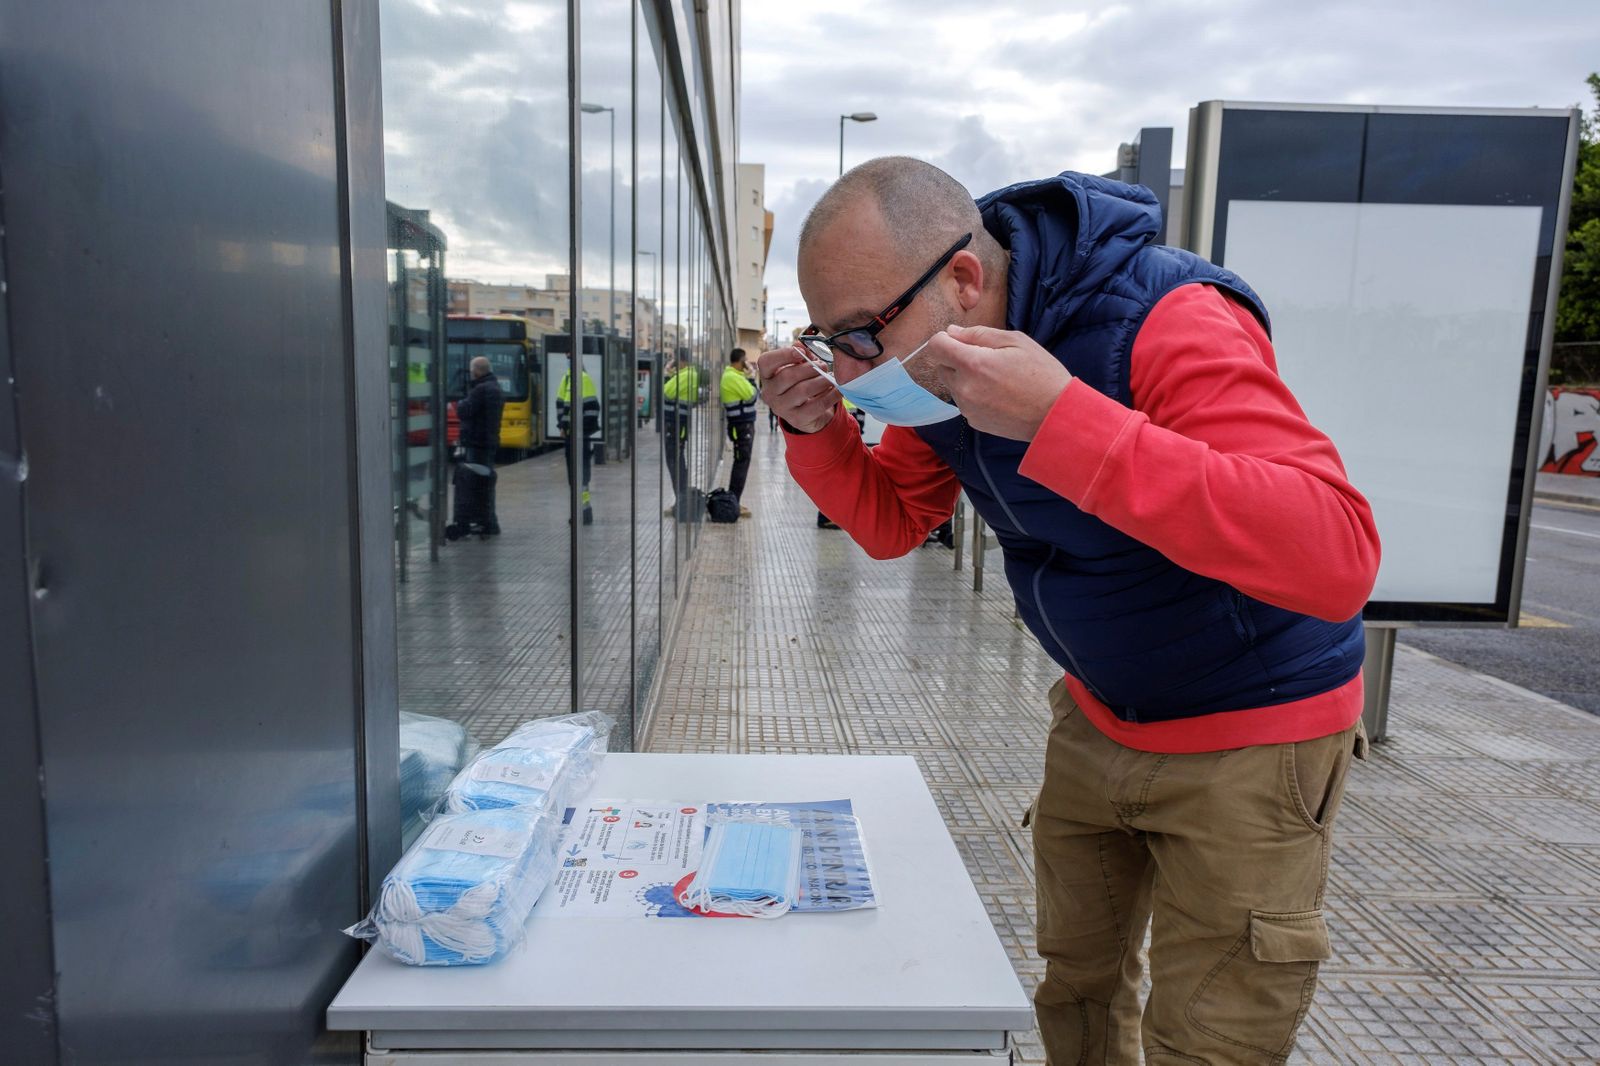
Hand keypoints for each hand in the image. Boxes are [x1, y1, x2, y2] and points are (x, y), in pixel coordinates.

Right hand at [756, 344, 839, 433]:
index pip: (766, 362)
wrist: (806, 412)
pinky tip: (838, 390)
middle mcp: (769, 393)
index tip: (801, 352)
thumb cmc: (800, 383)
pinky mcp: (797, 419)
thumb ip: (801, 354)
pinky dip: (831, 396)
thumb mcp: (798, 367)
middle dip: (810, 368)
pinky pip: (817, 405)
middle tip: (823, 365)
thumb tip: (801, 345)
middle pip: (787, 376)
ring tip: (830, 378)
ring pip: (803, 390)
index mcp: (767, 376)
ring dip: (821, 381)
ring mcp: (781, 408)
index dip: (783, 355)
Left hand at [923, 324, 1072, 440]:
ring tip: (997, 379)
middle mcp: (964, 388)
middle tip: (987, 359)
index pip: (935, 347)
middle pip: (941, 367)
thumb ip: (979, 334)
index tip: (959, 340)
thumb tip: (952, 332)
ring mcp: (967, 409)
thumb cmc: (1042, 374)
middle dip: (957, 359)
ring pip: (953, 385)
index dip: (944, 339)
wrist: (1056, 416)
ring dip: (966, 378)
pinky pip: (964, 402)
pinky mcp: (974, 422)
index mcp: (973, 364)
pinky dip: (974, 396)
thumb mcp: (1016, 341)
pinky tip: (998, 395)